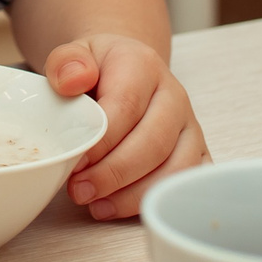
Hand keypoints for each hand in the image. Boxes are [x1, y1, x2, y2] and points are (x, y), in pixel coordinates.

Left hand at [45, 33, 208, 220]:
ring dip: (134, 194)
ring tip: (96, 205)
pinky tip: (122, 208)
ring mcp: (189, 127)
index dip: (101, 141)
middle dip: (114, 174)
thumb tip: (71, 81)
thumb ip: (65, 63)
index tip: (74, 162)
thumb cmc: (98, 69)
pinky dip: (157, 200)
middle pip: (154, 143)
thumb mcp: (74, 54)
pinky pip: (187, 183)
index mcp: (143, 66)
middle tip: (79, 190)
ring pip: (176, 169)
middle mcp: (174, 96)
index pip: (127, 106)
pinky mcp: (197, 152)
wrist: (124, 69)